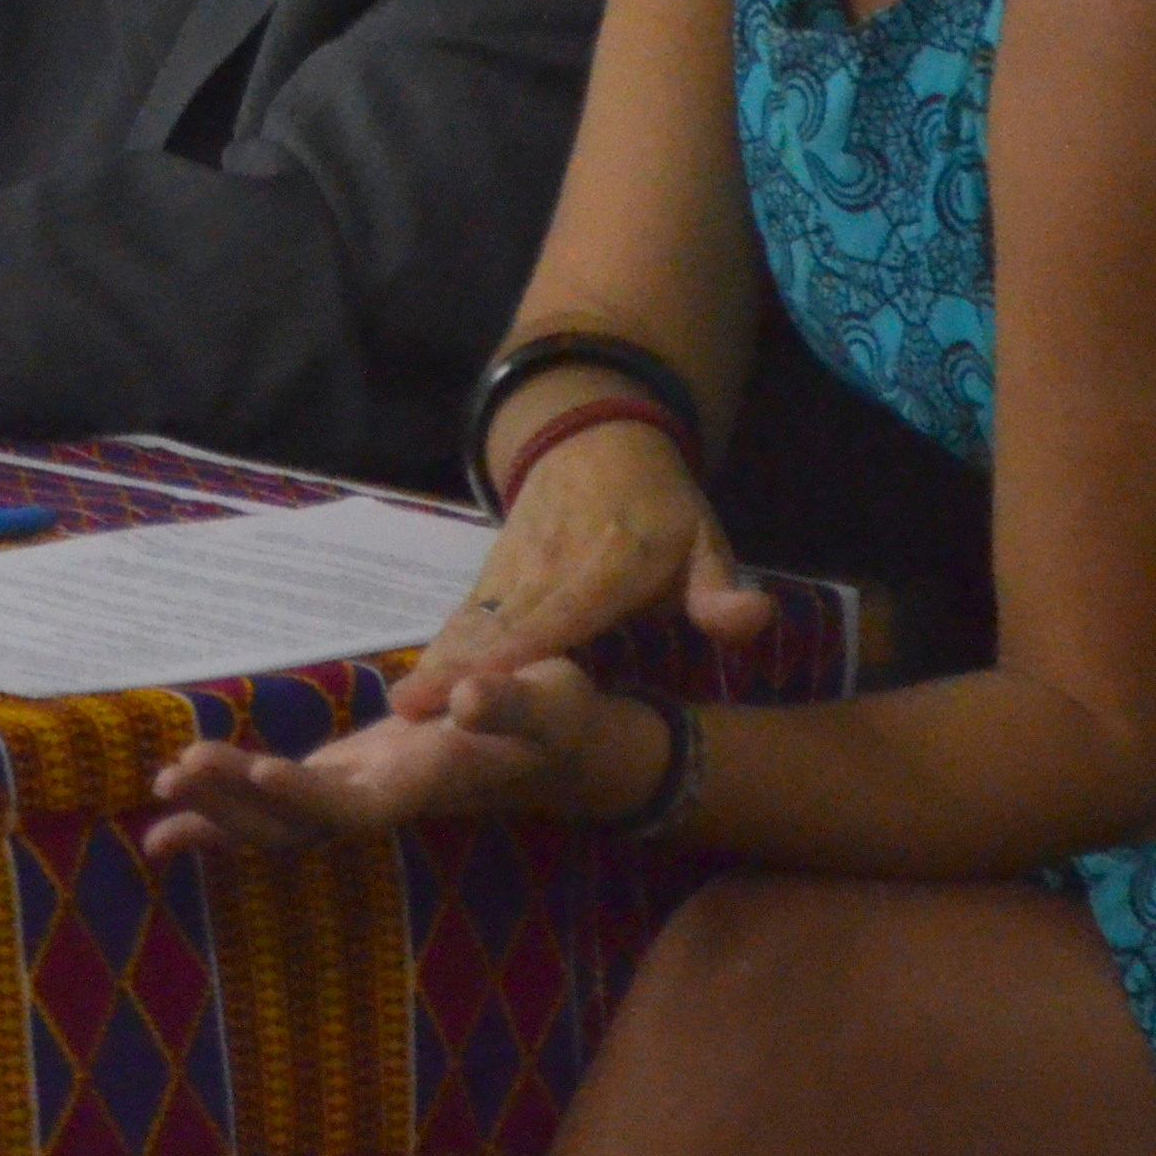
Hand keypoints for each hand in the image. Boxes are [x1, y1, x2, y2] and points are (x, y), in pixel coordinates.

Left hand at [139, 656, 637, 860]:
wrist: (562, 747)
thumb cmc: (557, 717)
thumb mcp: (550, 697)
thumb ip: (508, 699)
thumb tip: (460, 699)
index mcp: (429, 783)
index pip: (362, 806)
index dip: (311, 797)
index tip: (263, 771)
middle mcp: (388, 801)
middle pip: (302, 824)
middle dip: (240, 802)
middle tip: (181, 769)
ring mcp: (363, 795)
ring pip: (282, 824)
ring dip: (220, 811)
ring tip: (159, 788)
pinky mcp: (347, 781)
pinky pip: (277, 811)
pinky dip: (222, 818)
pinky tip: (165, 826)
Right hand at [387, 417, 765, 726]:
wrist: (597, 440)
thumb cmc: (660, 508)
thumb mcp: (705, 543)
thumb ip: (720, 591)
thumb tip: (755, 621)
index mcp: (604, 569)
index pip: (556, 618)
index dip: (516, 655)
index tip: (478, 689)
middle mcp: (546, 569)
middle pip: (497, 626)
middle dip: (456, 669)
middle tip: (411, 714)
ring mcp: (511, 568)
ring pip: (471, 619)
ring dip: (437, 661)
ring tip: (401, 708)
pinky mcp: (492, 572)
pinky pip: (463, 614)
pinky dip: (438, 647)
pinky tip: (412, 687)